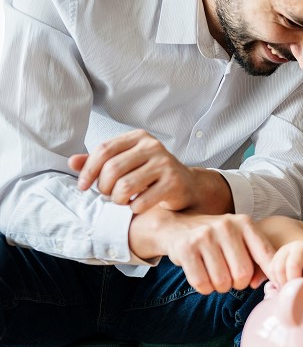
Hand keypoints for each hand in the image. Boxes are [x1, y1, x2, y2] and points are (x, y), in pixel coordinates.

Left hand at [68, 129, 198, 213]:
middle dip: (103, 188)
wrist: (186, 185)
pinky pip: (142, 201)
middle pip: (112, 169)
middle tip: (107, 195)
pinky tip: (137, 206)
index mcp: (139, 137)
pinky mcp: (173, 183)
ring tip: (121, 201)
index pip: (104, 149)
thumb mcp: (126, 163)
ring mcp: (165, 164)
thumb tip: (72, 162)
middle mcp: (153, 146)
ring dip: (117, 200)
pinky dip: (134, 208)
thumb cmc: (151, 174)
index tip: (82, 186)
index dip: (88, 170)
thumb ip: (100, 161)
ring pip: (125, 186)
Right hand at [134, 210, 274, 294]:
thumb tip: (258, 283)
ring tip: (216, 276)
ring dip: (220, 287)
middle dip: (238, 284)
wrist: (177, 226)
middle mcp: (226, 226)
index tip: (277, 286)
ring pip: (222, 282)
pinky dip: (205, 288)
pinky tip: (203, 278)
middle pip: (243, 274)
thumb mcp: (239, 240)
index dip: (272, 274)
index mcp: (244, 223)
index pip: (266, 254)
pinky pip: (202, 283)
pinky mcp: (186, 248)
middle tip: (231, 278)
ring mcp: (205, 236)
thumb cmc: (216, 239)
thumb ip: (257, 260)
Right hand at [263, 240, 302, 287]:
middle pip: (293, 266)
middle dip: (295, 283)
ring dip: (284, 283)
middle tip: (298, 292)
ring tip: (290, 290)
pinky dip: (276, 281)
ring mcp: (285, 250)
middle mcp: (298, 246)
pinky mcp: (275, 256)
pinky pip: (271, 269)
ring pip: (279, 268)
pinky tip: (283, 286)